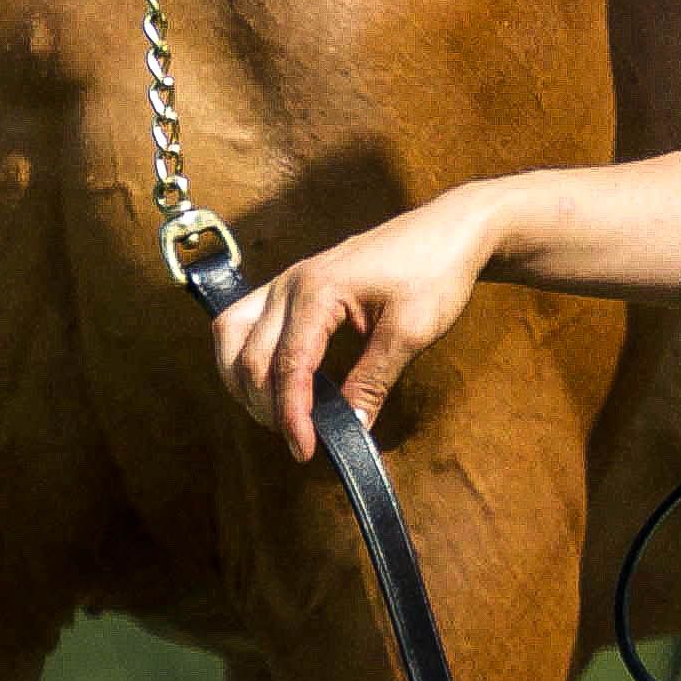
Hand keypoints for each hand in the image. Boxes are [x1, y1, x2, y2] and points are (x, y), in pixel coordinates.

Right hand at [210, 186, 504, 459]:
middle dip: (266, 405)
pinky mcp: (292, 284)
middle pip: (248, 356)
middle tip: (299, 438)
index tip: (306, 450)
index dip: (292, 415)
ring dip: (241, 380)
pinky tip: (271, 379)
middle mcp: (290, 283)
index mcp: (317, 291)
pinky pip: (245, 320)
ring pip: (231, 334)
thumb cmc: (435, 269)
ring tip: (276, 413)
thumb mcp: (411, 332)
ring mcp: (286, 280)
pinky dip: (247, 355)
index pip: (288, 366)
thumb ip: (374, 382)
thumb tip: (351, 427)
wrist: (449, 230)